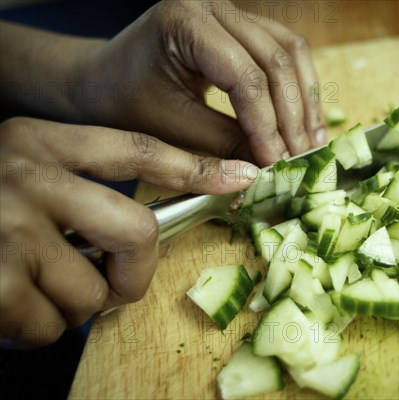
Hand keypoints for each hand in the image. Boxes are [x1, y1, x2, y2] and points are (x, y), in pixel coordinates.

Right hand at [0, 117, 258, 347]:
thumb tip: (147, 231)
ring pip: (93, 290)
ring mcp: (8, 227)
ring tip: (25, 285)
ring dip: (66, 303)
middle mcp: (27, 176)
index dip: (195, 165)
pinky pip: (50, 325)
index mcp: (42, 144)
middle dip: (132, 274)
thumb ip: (80, 195)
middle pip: (135, 231)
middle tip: (111, 285)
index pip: (137, 149)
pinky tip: (2, 303)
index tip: (241, 177)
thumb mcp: (26, 180)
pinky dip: (33, 327)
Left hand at [73, 0, 325, 165]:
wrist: (103, 80)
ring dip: (305, 100)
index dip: (266, 124)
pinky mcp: (241, 26)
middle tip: (300, 158)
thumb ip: (223, 143)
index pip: (244, 76)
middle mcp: (213, 5)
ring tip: (311, 143)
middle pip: (275, 59)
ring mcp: (230, 12)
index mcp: (186, 21)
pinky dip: (298, 87)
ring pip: (289, 51)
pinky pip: (283, 50)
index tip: (276, 162)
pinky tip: (304, 120)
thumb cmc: (125, 101)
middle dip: (292, 115)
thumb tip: (271, 166)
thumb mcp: (171, 127)